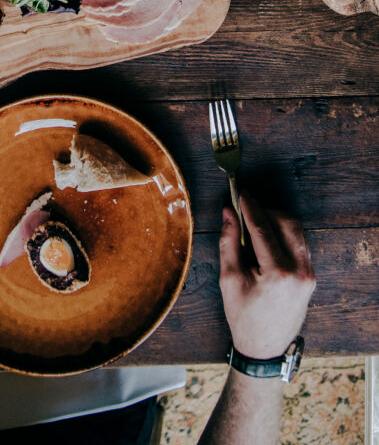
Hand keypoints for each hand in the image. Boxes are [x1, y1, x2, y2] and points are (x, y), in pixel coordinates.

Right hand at [219, 193, 315, 357]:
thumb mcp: (229, 278)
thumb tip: (229, 212)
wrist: (265, 347)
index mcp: (278, 273)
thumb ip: (229, 241)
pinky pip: (299, 244)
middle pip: (287, 223)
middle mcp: (299, 271)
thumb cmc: (244, 316)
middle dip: (266, 210)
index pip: (263, 227)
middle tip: (246, 207)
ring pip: (296, 232)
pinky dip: (283, 234)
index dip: (249, 206)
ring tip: (254, 222)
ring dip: (276, 221)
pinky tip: (266, 238)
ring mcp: (308, 275)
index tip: (239, 192)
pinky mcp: (310, 277)